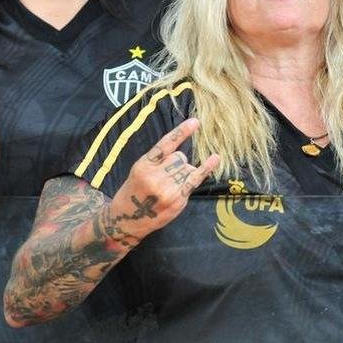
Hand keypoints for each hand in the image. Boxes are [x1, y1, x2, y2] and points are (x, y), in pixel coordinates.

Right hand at [104, 119, 219, 242]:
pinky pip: (195, 179)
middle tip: (164, 177)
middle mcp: (156, 176)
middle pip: (180, 157)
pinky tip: (215, 158)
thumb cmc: (134, 191)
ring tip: (168, 186)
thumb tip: (182, 155)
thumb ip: (158, 161)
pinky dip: (206, 168)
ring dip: (182, 173)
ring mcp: (168, 188)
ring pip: (187, 168)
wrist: (127, 219)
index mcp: (144, 165)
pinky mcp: (178, 199)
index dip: (181, 132)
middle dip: (177, 163)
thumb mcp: (139, 170)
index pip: (165, 144)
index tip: (195, 122)